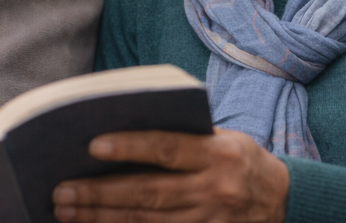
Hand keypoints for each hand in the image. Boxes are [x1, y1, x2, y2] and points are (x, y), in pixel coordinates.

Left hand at [53, 128, 287, 222]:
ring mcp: (208, 221)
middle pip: (148, 193)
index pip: (167, 149)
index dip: (130, 147)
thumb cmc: (242, 159)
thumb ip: (184, 137)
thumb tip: (126, 132)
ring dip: (102, 218)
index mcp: (217, 154)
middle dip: (101, 194)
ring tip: (67, 211)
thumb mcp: (224, 138)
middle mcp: (213, 190)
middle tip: (62, 191)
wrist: (283, 201)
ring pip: (146, 222)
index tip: (93, 145)